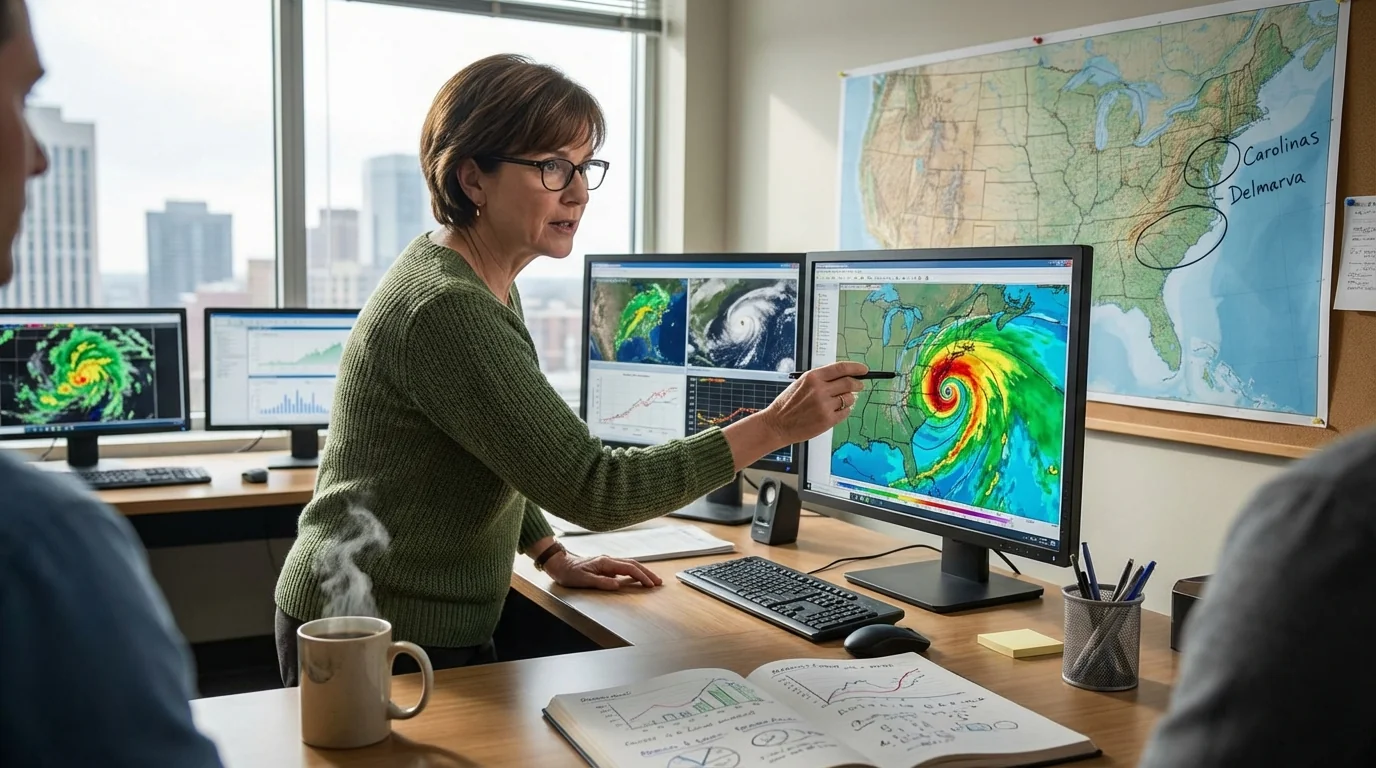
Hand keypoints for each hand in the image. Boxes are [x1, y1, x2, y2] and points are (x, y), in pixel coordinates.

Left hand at [544, 550, 663, 589]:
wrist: (560, 564)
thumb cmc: (569, 573)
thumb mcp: (583, 580)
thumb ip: (601, 582)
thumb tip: (618, 585)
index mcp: (605, 562)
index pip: (629, 568)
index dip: (642, 576)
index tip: (651, 584)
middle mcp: (608, 560)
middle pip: (634, 564)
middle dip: (647, 573)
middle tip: (658, 582)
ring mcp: (608, 562)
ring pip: (630, 565)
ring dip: (642, 571)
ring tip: (652, 580)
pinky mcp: (606, 566)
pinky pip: (624, 567)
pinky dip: (634, 572)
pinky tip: (637, 577)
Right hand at [759, 361, 868, 443]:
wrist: (777, 424)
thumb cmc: (788, 404)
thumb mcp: (801, 383)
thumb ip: (822, 379)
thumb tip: (845, 376)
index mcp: (813, 377)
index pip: (841, 368)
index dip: (856, 368)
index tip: (864, 370)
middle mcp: (820, 390)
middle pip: (849, 383)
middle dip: (858, 384)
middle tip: (859, 385)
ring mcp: (824, 406)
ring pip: (849, 398)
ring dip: (848, 399)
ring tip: (836, 403)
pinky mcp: (828, 420)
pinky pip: (845, 412)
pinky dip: (843, 411)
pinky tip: (832, 412)